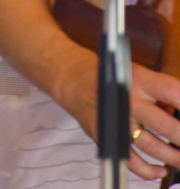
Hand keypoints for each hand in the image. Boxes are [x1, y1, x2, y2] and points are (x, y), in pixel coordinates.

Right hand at [55, 52, 179, 178]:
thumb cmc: (113, 77)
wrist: (75, 81)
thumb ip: (160, 93)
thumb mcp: (138, 74)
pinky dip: (149, 171)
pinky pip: (133, 161)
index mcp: (139, 79)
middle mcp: (129, 100)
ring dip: (172, 157)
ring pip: (152, 146)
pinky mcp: (109, 137)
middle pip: (165, 125)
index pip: (172, 91)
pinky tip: (161, 170)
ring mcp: (118, 121)